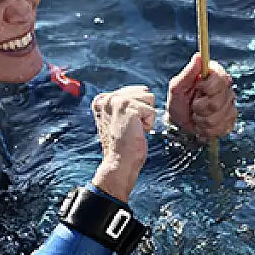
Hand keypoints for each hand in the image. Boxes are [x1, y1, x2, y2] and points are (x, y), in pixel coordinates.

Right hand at [91, 84, 155, 201]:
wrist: (118, 163)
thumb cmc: (122, 144)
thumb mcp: (118, 118)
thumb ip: (124, 103)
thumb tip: (142, 91)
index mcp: (102, 99)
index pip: (135, 91)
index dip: (138, 109)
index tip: (125, 124)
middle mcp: (107, 97)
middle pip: (143, 92)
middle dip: (144, 111)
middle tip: (130, 127)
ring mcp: (116, 101)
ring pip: (149, 98)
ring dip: (147, 116)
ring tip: (133, 128)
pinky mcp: (128, 108)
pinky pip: (152, 111)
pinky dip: (149, 124)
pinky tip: (136, 132)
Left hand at [167, 53, 236, 138]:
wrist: (179, 120)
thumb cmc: (178, 100)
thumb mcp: (177, 86)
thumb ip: (188, 72)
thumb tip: (198, 56)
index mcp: (215, 75)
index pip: (221, 80)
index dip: (207, 88)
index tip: (197, 88)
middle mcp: (226, 89)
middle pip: (218, 102)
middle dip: (199, 107)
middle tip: (193, 105)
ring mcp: (230, 105)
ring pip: (218, 118)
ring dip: (201, 119)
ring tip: (196, 115)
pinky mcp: (230, 120)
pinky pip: (221, 129)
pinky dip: (206, 129)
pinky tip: (202, 124)